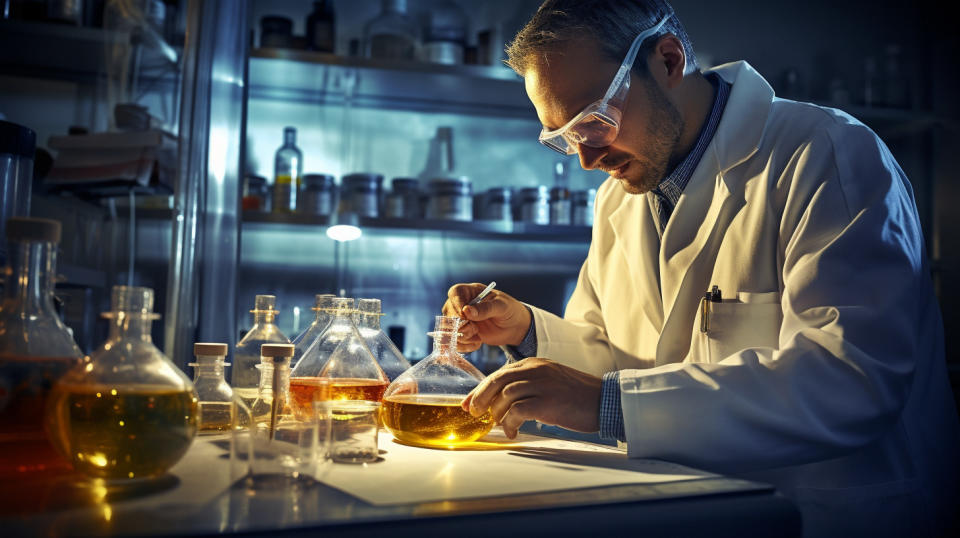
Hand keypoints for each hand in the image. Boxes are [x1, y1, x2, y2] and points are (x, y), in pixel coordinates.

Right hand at [442, 283, 531, 352]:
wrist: (514, 327)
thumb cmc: (510, 310)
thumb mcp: (502, 306)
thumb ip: (485, 308)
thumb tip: (466, 310)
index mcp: (471, 292)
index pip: (455, 293)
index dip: (456, 304)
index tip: (465, 315)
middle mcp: (462, 304)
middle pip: (447, 312)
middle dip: (460, 325)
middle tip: (474, 329)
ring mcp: (460, 320)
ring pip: (448, 329)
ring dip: (462, 336)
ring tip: (477, 337)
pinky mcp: (462, 333)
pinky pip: (454, 342)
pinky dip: (465, 346)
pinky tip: (478, 343)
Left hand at [460, 358, 601, 438]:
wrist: (605, 400)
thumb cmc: (578, 396)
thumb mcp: (551, 382)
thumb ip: (529, 386)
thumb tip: (502, 403)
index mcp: (535, 364)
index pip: (500, 374)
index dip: (481, 389)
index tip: (469, 403)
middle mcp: (536, 370)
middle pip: (497, 381)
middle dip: (481, 399)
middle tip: (475, 414)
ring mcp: (541, 384)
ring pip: (505, 396)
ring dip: (498, 414)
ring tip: (503, 426)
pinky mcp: (547, 401)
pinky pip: (517, 411)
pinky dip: (510, 423)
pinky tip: (514, 431)